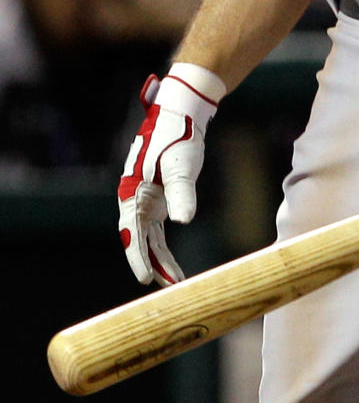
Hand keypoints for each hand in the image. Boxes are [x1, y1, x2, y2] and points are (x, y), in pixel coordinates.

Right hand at [118, 62, 224, 285]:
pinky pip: (158, 231)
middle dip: (152, 265)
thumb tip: (183, 221)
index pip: (131, 231)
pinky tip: (173, 266)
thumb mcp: (182, 165)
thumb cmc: (179, 137)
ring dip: (160, 260)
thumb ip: (182, 192)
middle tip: (167, 288)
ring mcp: (146, 200)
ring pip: (149, 239)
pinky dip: (164, 248)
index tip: (145, 279)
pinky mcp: (159, 199)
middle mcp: (135, 198)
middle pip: (140, 240)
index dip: (137, 256)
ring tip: (175, 283)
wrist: (182, 114)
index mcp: (132, 191)